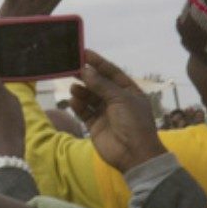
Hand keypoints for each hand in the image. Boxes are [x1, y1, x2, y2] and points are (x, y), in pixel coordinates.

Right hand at [68, 51, 165, 172]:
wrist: (134, 154)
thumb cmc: (133, 122)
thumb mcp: (120, 99)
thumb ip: (102, 85)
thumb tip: (86, 71)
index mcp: (129, 91)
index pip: (112, 72)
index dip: (98, 62)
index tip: (84, 53)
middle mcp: (117, 101)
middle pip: (99, 84)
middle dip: (87, 76)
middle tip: (72, 68)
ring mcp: (106, 113)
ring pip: (90, 97)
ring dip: (82, 91)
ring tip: (74, 87)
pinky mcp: (96, 126)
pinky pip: (85, 112)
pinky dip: (78, 106)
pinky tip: (73, 100)